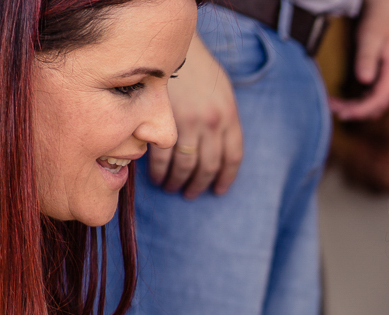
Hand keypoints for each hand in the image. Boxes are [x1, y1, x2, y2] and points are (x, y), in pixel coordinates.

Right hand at [150, 31, 242, 197]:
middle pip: (209, 166)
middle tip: (190, 194)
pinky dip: (159, 171)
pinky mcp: (163, 122)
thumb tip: (219, 147)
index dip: (226, 178)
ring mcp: (188, 123)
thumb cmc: (195, 68)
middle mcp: (212, 123)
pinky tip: (156, 177)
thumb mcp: (221, 90)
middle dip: (199, 185)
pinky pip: (163, 157)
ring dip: (178, 181)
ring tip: (171, 187)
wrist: (169, 46)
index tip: (218, 190)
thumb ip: (224, 118)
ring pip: (186, 166)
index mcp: (229, 115)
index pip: (233, 157)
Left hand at [329, 0, 388, 120]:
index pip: (380, 99)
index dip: (360, 110)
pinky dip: (361, 101)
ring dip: (357, 108)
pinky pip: (377, 96)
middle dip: (355, 111)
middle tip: (332, 108)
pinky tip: (346, 100)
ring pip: (377, 103)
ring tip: (335, 105)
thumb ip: (367, 57)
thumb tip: (364, 80)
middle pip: (378, 106)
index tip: (341, 113)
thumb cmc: (378, 18)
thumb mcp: (370, 35)